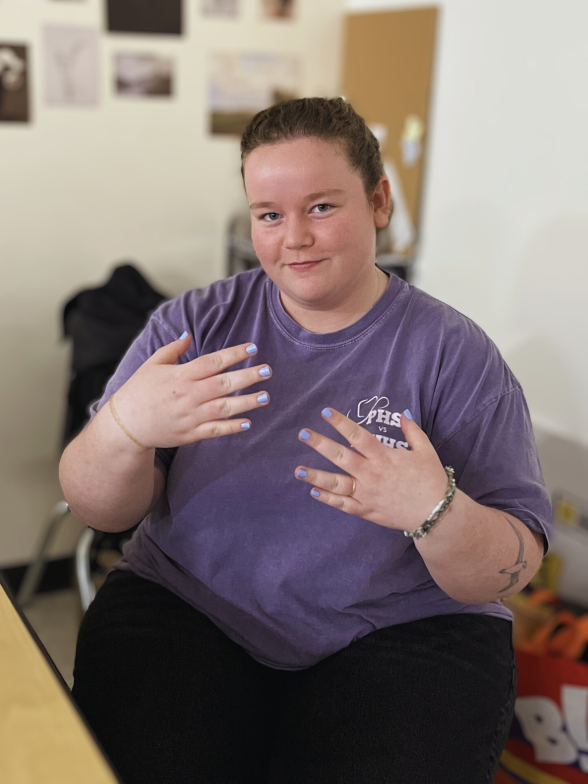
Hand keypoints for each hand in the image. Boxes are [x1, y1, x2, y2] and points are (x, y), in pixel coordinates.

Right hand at [110, 335, 271, 448]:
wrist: (125, 425)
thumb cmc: (139, 391)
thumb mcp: (152, 364)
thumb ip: (172, 349)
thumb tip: (188, 334)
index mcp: (181, 375)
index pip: (212, 361)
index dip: (234, 354)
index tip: (253, 348)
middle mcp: (188, 395)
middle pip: (223, 383)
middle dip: (247, 376)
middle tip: (268, 370)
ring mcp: (191, 415)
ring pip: (224, 408)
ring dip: (246, 402)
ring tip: (265, 396)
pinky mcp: (190, 434)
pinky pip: (215, 430)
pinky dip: (231, 427)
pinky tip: (248, 422)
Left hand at [295, 408, 447, 532]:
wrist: (435, 514)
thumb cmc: (431, 480)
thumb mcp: (425, 451)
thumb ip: (412, 431)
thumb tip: (403, 414)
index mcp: (384, 457)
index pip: (358, 436)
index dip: (340, 423)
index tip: (325, 412)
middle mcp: (371, 474)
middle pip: (341, 457)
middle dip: (320, 444)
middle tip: (303, 434)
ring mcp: (367, 494)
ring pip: (336, 483)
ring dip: (316, 476)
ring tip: (298, 470)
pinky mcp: (366, 511)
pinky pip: (344, 505)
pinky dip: (328, 499)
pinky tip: (313, 492)